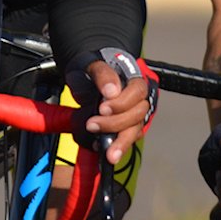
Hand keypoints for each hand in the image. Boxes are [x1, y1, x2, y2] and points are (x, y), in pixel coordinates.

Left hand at [65, 49, 154, 167]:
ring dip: (121, 143)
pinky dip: (116, 147)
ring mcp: (132, 115)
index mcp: (133, 80)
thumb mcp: (92, 65)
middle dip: (115, 123)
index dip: (121, 103)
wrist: (83, 78)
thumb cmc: (90, 70)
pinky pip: (125, 140)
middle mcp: (137, 99)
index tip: (102, 108)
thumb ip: (103, 74)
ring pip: (134, 131)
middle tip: (92, 125)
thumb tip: (112, 91)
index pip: (137, 92)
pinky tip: (105, 152)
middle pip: (137, 115)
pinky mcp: (124, 128)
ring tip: (109, 154)